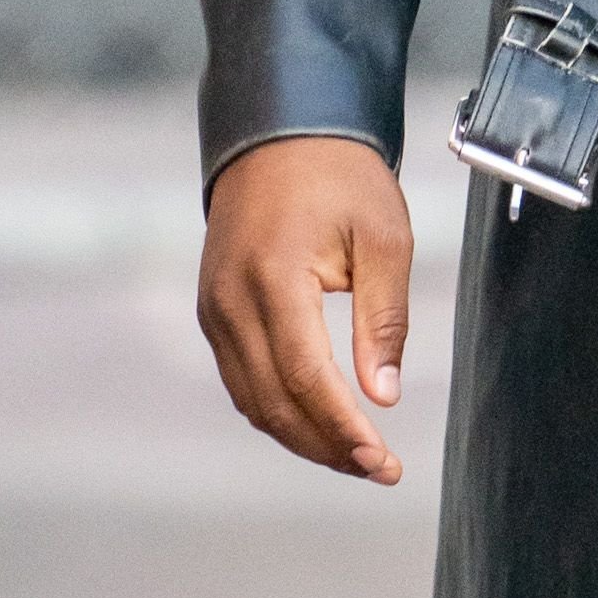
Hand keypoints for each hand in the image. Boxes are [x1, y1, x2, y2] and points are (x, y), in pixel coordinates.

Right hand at [199, 134, 413, 483]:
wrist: (281, 129)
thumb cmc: (341, 175)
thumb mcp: (383, 234)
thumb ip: (384, 316)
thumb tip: (383, 395)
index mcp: (273, 276)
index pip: (304, 377)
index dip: (342, 428)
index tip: (382, 461)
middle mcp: (230, 302)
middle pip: (273, 402)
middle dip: (326, 445)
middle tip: (378, 468)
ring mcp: (214, 308)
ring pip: (252, 400)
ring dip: (301, 436)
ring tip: (356, 454)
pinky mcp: (212, 310)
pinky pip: (241, 378)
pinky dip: (277, 408)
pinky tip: (317, 419)